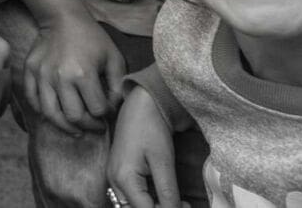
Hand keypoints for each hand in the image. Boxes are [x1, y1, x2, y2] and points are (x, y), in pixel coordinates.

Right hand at [23, 11, 123, 134]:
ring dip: (66, 127)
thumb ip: (116, 86)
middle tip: (95, 125)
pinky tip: (56, 114)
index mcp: (83, 73)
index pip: (96, 109)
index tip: (107, 111)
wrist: (62, 17)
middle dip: (88, 125)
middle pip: (74, 117)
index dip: (106, 115)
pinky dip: (43, 112)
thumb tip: (111, 109)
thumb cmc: (91, 37)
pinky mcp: (30, 71)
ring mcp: (42, 75)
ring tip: (76, 129)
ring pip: (51, 115)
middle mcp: (60, 77)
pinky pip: (33, 100)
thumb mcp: (114, 58)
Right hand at [107, 86, 181, 207]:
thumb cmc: (151, 127)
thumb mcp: (163, 162)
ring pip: (131, 205)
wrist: (141, 104)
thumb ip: (167, 191)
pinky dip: (146, 198)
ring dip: (151, 205)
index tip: (187, 206)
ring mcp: (113, 176)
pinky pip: (130, 195)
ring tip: (174, 199)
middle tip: (181, 204)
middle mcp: (113, 181)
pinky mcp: (118, 172)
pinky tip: (161, 192)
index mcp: (123, 179)